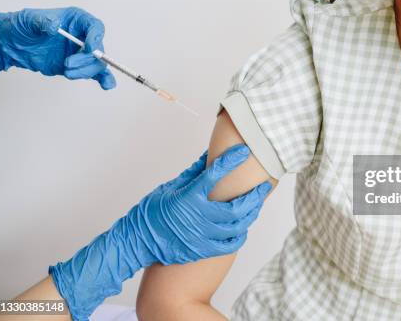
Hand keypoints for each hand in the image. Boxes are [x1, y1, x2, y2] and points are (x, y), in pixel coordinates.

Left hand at [0, 7, 115, 88]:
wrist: (15, 45)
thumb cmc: (24, 27)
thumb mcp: (30, 20)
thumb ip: (43, 22)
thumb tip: (54, 27)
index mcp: (77, 20)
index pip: (95, 27)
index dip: (95, 38)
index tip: (89, 48)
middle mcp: (83, 36)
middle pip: (98, 49)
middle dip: (85, 59)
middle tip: (67, 64)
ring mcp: (82, 52)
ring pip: (96, 64)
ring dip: (85, 71)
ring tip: (67, 72)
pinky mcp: (79, 66)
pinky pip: (95, 73)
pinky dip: (103, 79)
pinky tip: (106, 85)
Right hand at [48, 144, 271, 320]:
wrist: (137, 242)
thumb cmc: (151, 212)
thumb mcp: (170, 188)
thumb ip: (192, 173)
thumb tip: (207, 156)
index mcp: (189, 197)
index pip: (215, 174)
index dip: (231, 160)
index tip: (244, 151)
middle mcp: (199, 217)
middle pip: (236, 206)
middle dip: (254, 195)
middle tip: (263, 186)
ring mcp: (202, 236)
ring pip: (237, 226)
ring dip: (251, 214)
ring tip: (256, 205)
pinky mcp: (203, 250)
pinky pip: (230, 244)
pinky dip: (240, 234)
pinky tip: (243, 227)